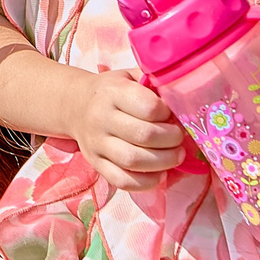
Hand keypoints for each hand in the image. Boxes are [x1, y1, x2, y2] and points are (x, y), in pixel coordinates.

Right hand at [68, 70, 185, 188]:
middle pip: (144, 136)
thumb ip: (154, 82)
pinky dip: (146, 182)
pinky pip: (122, 181)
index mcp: (112, 92)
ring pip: (133, 161)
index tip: (171, 114)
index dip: (167, 113)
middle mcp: (101, 118)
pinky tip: (159, 174)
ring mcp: (96, 143)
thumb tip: (183, 99)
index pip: (149, 107)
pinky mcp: (95, 163)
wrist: (76, 105)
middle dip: (171, 140)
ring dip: (163, 162)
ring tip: (175, 156)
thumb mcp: (130, 76)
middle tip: (179, 138)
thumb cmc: (113, 91)